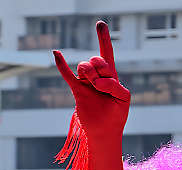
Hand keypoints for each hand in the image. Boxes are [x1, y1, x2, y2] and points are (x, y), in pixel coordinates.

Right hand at [53, 21, 128, 142]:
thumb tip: (98, 81)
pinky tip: (56, 53)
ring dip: (90, 73)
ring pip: (84, 66)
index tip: (100, 24)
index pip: (107, 53)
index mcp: (110, 76)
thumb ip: (115, 85)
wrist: (104, 132)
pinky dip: (61, 64)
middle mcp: (97, 76)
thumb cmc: (117, 115)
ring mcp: (86, 83)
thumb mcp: (124, 98)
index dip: (104, 39)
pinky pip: (67, 75)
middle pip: (96, 59)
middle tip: (103, 85)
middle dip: (100, 69)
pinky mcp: (77, 91)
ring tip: (95, 86)